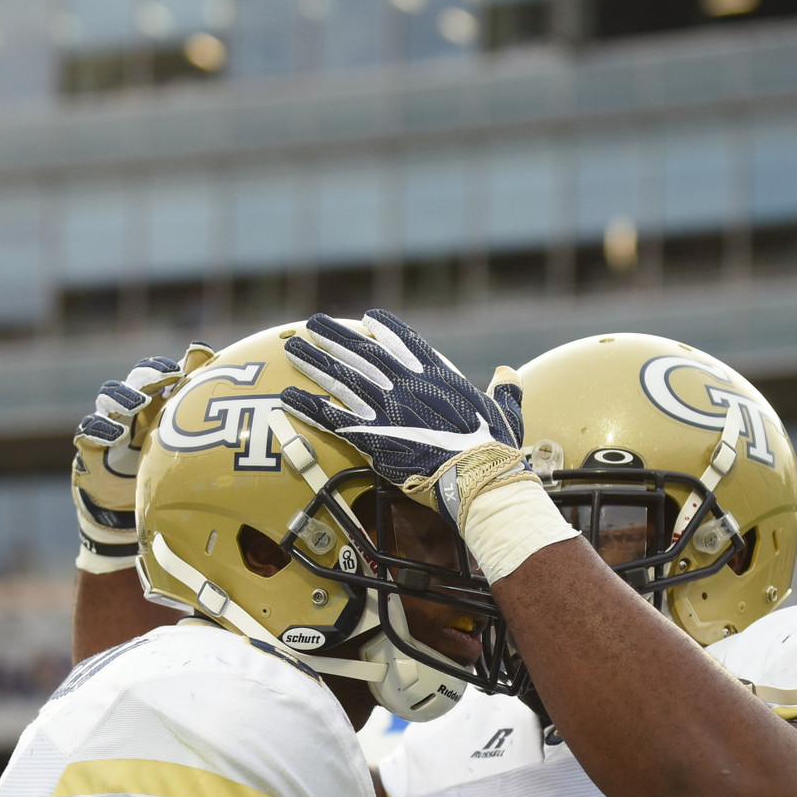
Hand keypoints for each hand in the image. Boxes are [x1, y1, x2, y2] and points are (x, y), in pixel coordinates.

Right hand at [71, 345, 212, 573]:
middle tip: (162, 380)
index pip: (153, 373)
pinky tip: (115, 434)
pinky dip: (99, 430)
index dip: (161, 368)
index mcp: (153, 404)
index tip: (179, 370)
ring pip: (107, 400)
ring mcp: (110, 427)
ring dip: (121, 398)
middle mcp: (130, 411)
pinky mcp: (91, 449)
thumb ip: (195, 401)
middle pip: (132, 381)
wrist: (132, 507)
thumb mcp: (184, 438)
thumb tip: (210, 359)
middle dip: (145, 378)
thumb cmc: (163, 464)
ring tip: (138, 404)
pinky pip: (88, 433)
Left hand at [278, 311, 526, 525]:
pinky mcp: (371, 437)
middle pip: (362, 354)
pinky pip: (331, 418)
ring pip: (341, 378)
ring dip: (314, 362)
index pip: (405, 342)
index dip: (383, 329)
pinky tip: (286, 397)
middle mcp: (407, 385)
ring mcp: (387, 409)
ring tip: (292, 348)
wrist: (478, 477)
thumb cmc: (497, 451)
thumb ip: (505, 392)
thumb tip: (509, 377)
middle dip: (335, 337)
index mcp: (438, 377)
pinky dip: (307, 407)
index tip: (366, 318)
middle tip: (313, 324)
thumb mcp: (506, 414)